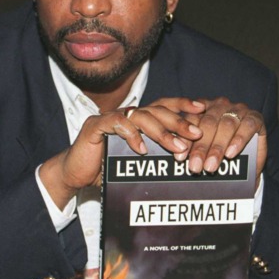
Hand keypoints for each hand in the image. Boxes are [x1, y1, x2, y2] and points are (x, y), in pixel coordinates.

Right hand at [39, 98, 204, 208]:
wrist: (75, 173)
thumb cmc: (107, 168)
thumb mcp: (138, 162)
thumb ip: (158, 156)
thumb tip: (190, 159)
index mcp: (137, 119)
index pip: (163, 106)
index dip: (182, 104)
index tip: (203, 109)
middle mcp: (126, 114)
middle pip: (156, 111)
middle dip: (178, 122)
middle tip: (196, 135)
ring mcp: (110, 118)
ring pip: (140, 117)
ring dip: (161, 132)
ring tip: (177, 148)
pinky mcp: (95, 126)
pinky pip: (116, 124)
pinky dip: (131, 135)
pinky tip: (142, 149)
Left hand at [183, 97, 266, 188]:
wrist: (246, 165)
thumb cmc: (219, 156)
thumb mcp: (204, 153)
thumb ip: (192, 149)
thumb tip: (178, 156)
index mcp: (202, 108)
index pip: (191, 121)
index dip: (185, 140)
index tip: (180, 158)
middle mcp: (220, 105)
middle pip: (208, 124)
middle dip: (201, 147)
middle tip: (195, 167)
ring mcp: (239, 109)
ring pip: (226, 125)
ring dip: (217, 147)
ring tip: (210, 166)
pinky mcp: (255, 117)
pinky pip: (247, 126)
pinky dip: (238, 140)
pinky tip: (230, 154)